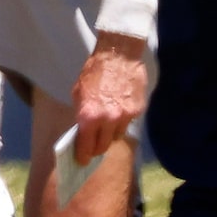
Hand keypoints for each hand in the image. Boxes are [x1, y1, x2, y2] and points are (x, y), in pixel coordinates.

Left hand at [69, 38, 148, 161]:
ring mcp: (125, 116)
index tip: (81, 161)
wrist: (118, 55)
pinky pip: (127, 124)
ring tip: (106, 124)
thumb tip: (82, 132)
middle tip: (93, 147)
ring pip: (117, 136)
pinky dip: (121, 122)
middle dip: (96, 148)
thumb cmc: (94, 72)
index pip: (86, 145)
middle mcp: (107, 119)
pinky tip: (118, 111)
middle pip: (103, 147)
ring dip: (110, 134)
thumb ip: (81, 114)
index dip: (83, 156)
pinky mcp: (137, 111)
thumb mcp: (78, 92)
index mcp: (89, 115)